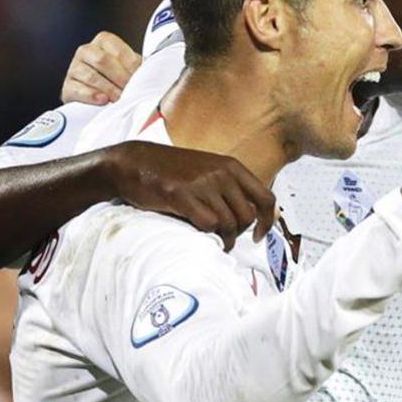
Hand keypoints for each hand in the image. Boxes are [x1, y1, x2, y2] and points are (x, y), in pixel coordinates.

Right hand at [61, 31, 141, 104]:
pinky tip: (103, 100)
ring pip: (91, 76)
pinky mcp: (68, 86)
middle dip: (120, 78)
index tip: (139, 77)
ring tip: (120, 98)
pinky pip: (77, 89)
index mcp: (104, 41)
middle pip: (103, 61)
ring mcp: (74, 68)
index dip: (130, 65)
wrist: (100, 97)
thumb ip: (139, 66)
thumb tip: (154, 69)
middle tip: (131, 90)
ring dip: (109, 89)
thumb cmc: (119, 79)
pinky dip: (92, 96)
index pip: (117, 49)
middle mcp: (86, 51)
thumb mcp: (130, 68)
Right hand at [101, 141, 275, 250]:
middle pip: (247, 216)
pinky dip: (207, 235)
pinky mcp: (182, 196)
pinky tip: (200, 235)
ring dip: (223, 238)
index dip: (267, 222)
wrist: (134, 162)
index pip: (266, 198)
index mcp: (232, 166)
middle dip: (239, 233)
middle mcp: (222, 173)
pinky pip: (208, 225)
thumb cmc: (172, 170)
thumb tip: (253, 214)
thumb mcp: (208, 170)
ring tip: (214, 240)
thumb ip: (230, 187)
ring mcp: (202, 184)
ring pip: (229, 223)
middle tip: (226, 237)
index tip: (257, 236)